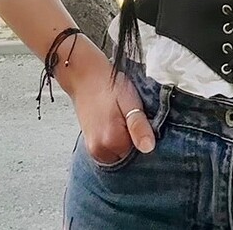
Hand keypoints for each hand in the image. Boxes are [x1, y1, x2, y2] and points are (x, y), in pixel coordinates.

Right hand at [62, 44, 155, 162]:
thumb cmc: (109, 85)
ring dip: (125, 142)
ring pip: (119, 154)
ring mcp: (93, 151)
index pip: (140, 153)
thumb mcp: (129, 100)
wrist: (84, 76)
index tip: (144, 120)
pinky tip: (116, 124)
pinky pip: (110, 152)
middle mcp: (100, 151)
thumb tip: (149, 148)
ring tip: (123, 119)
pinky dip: (116, 141)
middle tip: (132, 117)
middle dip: (135, 141)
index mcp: (112, 141)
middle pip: (129, 156)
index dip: (145, 137)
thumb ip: (138, 126)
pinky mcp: (90, 146)